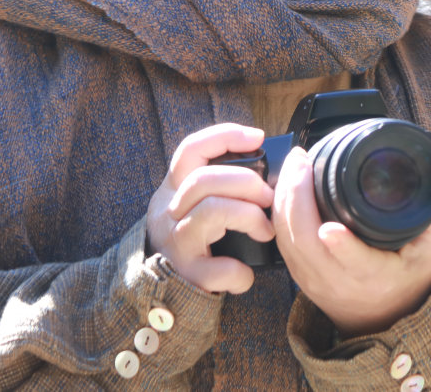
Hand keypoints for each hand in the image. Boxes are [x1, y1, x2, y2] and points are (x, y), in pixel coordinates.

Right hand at [147, 123, 274, 293]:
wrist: (159, 294)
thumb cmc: (194, 242)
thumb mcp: (194, 206)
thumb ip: (220, 186)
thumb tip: (270, 169)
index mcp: (173, 189)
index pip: (191, 149)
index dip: (225, 136)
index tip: (258, 137)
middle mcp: (168, 212)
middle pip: (204, 179)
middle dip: (247, 182)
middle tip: (270, 197)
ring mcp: (175, 243)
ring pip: (211, 211)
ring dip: (249, 217)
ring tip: (266, 231)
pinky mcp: (186, 275)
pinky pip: (217, 269)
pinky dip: (239, 272)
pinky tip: (245, 274)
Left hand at [272, 147, 430, 337]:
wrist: (385, 319)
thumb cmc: (411, 277)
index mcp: (376, 278)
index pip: (355, 264)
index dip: (342, 248)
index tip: (330, 227)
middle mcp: (339, 283)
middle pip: (307, 244)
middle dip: (298, 198)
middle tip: (303, 159)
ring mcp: (314, 282)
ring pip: (288, 241)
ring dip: (284, 199)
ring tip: (294, 163)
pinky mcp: (300, 276)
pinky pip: (281, 242)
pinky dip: (279, 211)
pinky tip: (285, 184)